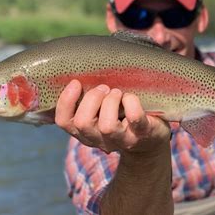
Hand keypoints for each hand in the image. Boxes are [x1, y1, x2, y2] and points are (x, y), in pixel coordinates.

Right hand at [55, 80, 170, 154]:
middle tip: (104, 88)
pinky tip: (130, 97)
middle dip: (92, 98)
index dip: (65, 101)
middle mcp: (99, 140)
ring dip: (111, 101)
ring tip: (117, 93)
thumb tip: (78, 74)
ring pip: (106, 126)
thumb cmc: (120, 118)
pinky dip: (131, 102)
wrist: (150, 140)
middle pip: (82, 123)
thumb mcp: (98, 112)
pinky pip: (134, 118)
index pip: (64, 122)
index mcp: (84, 132)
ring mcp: (121, 140)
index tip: (76, 83)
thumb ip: (87, 100)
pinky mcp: (141, 134)